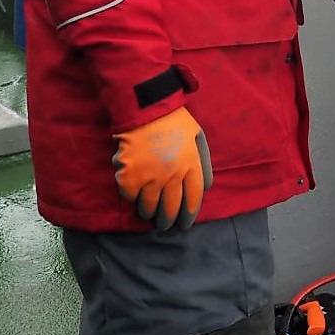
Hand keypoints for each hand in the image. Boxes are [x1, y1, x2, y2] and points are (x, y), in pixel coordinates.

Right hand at [112, 106, 212, 229]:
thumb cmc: (174, 121)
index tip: (185, 223)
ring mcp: (150, 178)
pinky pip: (130, 197)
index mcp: (191, 165)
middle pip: (171, 208)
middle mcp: (172, 175)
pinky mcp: (129, 177)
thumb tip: (206, 187)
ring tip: (149, 213)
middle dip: (169, 220)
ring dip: (150, 213)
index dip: (189, 214)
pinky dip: (132, 197)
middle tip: (166, 224)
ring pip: (149, 207)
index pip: (193, 199)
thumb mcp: (198, 137)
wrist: (146, 109)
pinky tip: (134, 195)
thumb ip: (204, 162)